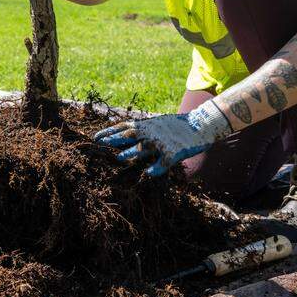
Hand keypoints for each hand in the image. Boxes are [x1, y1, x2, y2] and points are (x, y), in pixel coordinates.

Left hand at [93, 101, 231, 175]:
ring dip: (131, 153)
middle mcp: (151, 132)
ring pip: (144, 148)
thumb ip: (141, 128)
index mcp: (146, 125)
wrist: (200, 124)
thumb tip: (124, 131)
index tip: (95, 137)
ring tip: (120, 158)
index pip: (123, 127)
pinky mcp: (174, 153)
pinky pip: (164, 162)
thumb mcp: (156, 123)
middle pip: (129, 135)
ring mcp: (162, 143)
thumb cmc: (177, 125)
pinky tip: (148, 174)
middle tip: (99, 145)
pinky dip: (156, 168)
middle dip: (114, 140)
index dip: (109, 132)